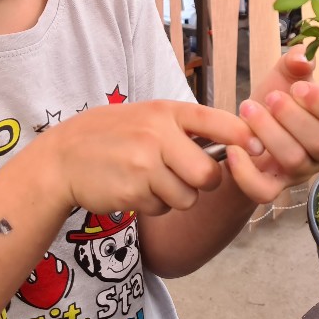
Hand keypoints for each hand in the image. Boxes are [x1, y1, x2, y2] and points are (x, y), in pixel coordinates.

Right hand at [42, 101, 262, 216]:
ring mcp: (144, 163)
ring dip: (176, 197)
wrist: (62, 158)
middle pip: (209, 174)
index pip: (216, 121)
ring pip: (188, 197)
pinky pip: (163, 207)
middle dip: (205, 183)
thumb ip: (183, 126)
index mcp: (165, 111)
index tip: (256, 147)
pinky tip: (134, 189)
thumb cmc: (110, 135)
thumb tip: (235, 140)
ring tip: (152, 180)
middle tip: (188, 177)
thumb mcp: (146, 116)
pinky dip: (154, 205)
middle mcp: (157, 134)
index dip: (243, 137)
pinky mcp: (133, 191)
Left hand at [228, 53, 318, 203]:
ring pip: (293, 160)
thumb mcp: (284, 75)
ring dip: (269, 132)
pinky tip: (234, 149)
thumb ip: (295, 62)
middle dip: (293, 117)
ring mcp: (299, 173)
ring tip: (248, 109)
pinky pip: (264, 190)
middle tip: (271, 97)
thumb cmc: (274, 101)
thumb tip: (303, 58)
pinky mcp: (272, 187)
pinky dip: (246, 172)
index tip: (299, 88)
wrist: (247, 128)